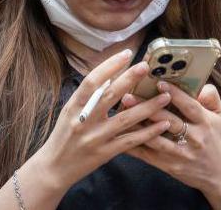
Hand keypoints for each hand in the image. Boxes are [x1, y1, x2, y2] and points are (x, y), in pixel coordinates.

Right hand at [31, 49, 172, 190]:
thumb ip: (88, 95)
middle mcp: (84, 121)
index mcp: (73, 106)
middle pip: (109, 96)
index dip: (109, 66)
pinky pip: (130, 141)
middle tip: (147, 66)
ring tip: (166, 96)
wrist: (54, 168)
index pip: (91, 81)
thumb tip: (109, 76)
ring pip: (125, 119)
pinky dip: (148, 132)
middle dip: (129, 79)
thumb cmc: (63, 136)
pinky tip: (163, 124)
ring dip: (148, 107)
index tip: (126, 53)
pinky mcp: (105, 154)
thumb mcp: (70, 112)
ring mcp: (95, 138)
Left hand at [123, 82, 220, 209]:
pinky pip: (148, 156)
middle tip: (128, 96)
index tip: (159, 82)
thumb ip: (211, 97)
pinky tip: (119, 136)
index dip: (175, 94)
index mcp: (205, 123)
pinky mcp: (169, 166)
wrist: (220, 175)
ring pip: (156, 140)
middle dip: (147, 108)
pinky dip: (133, 146)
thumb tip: (200, 85)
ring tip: (120, 114)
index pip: (190, 106)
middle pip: (169, 122)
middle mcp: (194, 138)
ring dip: (137, 127)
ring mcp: (180, 154)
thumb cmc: (215, 139)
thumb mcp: (219, 116)